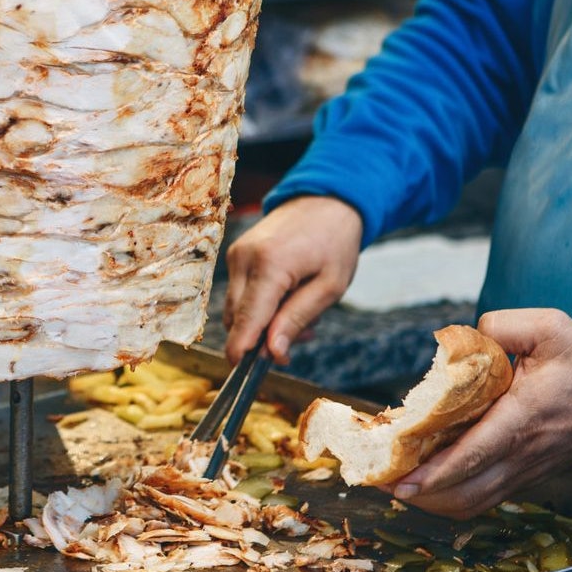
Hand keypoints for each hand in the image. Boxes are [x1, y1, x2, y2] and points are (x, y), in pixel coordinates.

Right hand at [223, 195, 361, 363]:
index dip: (243, 349)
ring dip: (261, 323)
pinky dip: (258, 305)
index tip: (243, 373)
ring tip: (300, 314)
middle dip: (261, 338)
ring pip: (235, 308)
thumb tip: (272, 353)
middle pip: (236, 318)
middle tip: (302, 336)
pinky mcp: (236, 254)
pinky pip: (239, 293)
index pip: (247, 318)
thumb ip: (297, 319)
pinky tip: (287, 297)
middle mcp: (244, 258)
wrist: (326, 199)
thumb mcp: (330, 286)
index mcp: (269, 265)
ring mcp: (236, 254)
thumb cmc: (335, 242)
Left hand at [386, 308, 571, 519]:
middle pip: (463, 491)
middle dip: (418, 493)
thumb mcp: (548, 327)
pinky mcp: (528, 477)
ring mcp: (526, 472)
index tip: (401, 482)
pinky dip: (452, 498)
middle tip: (379, 481)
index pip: (473, 455)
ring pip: (473, 503)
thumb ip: (502, 326)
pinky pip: (485, 499)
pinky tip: (428, 485)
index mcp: (522, 419)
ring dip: (432, 501)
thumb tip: (463, 338)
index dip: (435, 473)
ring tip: (396, 486)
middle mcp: (522, 454)